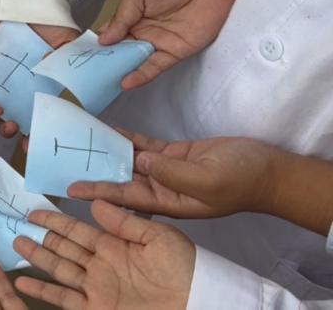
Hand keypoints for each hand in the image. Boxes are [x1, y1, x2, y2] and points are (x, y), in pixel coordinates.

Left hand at [0, 22, 79, 138]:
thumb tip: (57, 76)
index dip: (34, 137)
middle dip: (10, 130)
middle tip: (14, 126)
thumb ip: (67, 64)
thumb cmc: (51, 26)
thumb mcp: (68, 45)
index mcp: (40, 93)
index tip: (32, 146)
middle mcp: (19, 93)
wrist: (29, 3)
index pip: (36, 121)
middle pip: (11, 122)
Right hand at [13, 202, 194, 309]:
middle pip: (63, 248)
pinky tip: (24, 283)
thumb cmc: (184, 268)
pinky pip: (63, 299)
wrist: (196, 302)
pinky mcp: (95, 309)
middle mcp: (100, 265)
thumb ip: (124, 222)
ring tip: (17, 244)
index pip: (77, 230)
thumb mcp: (158, 237)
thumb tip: (95, 201)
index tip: (36, 210)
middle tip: (20, 223)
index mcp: (114, 245)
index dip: (56, 220)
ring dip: (37, 258)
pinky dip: (42, 291)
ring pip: (59, 269)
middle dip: (42, 236)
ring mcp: (96, 288)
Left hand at [67, 132, 277, 218]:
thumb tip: (140, 161)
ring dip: (107, 152)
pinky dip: (127, 138)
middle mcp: (160, 189)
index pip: (124, 198)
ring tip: (80, 141)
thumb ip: (171, 172)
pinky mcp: (173, 155)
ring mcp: (165, 171)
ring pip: (129, 161)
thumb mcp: (205, 179)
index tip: (71, 190)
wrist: (268, 170)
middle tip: (65, 162)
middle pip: (120, 179)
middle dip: (94, 171)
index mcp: (167, 202)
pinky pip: (143, 146)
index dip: (98, 193)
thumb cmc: (240, 180)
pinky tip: (108, 130)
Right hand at [97, 0, 238, 89]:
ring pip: (136, 62)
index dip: (96, 46)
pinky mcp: (177, 52)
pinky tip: (126, 82)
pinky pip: (157, 67)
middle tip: (85, 77)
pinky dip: (142, 75)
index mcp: (131, 18)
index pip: (110, 36)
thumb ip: (122, 16)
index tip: (79, 58)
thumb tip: (103, 40)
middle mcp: (143, 33)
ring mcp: (159, 44)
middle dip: (104, 64)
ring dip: (120, 72)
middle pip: (120, 53)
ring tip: (102, 83)